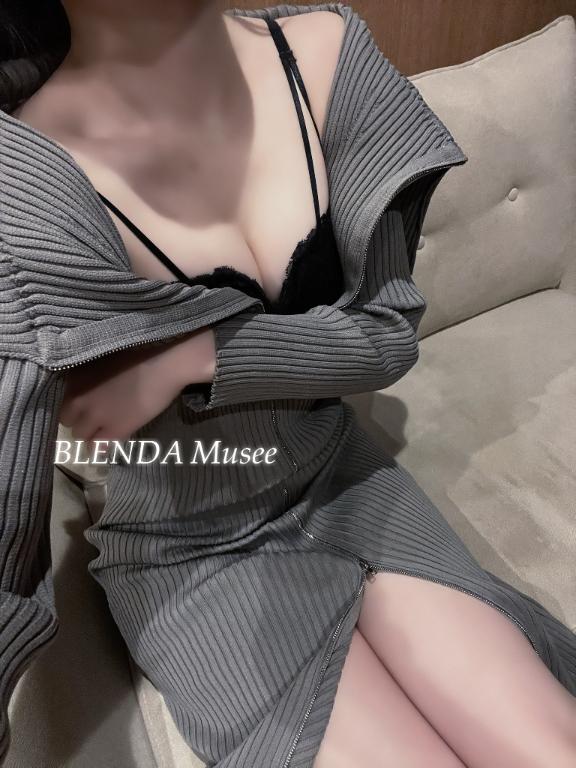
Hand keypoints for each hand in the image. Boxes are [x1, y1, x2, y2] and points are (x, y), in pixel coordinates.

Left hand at [59, 327, 215, 445]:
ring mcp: (95, 417)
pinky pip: (98, 448)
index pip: (63, 403)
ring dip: (90, 434)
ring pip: (80, 436)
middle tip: (96, 418)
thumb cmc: (140, 355)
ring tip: (104, 431)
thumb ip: (89, 376)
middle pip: (67, 421)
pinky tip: (108, 446)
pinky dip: (101, 448)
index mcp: (76, 379)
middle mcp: (79, 399)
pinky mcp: (114, 431)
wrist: (163, 366)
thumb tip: (87, 387)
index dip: (75, 406)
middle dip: (80, 420)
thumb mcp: (104, 361)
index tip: (86, 406)